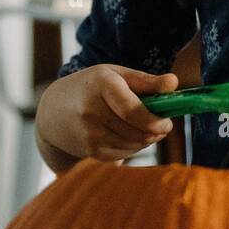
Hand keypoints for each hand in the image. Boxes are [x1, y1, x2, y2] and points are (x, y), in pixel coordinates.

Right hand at [35, 64, 177, 164]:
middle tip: (163, 126)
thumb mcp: (115, 75)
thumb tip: (174, 82)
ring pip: (134, 144)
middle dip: (156, 131)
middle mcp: (92, 110)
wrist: (53, 112)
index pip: (132, 110)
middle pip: (137, 131)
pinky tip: (129, 135)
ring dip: (147, 139)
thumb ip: (146, 81)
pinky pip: (125, 154)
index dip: (154, 120)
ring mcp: (89, 134)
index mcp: (101, 84)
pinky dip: (134, 147)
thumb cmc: (91, 87)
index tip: (167, 122)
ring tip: (146, 128)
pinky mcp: (91, 151)